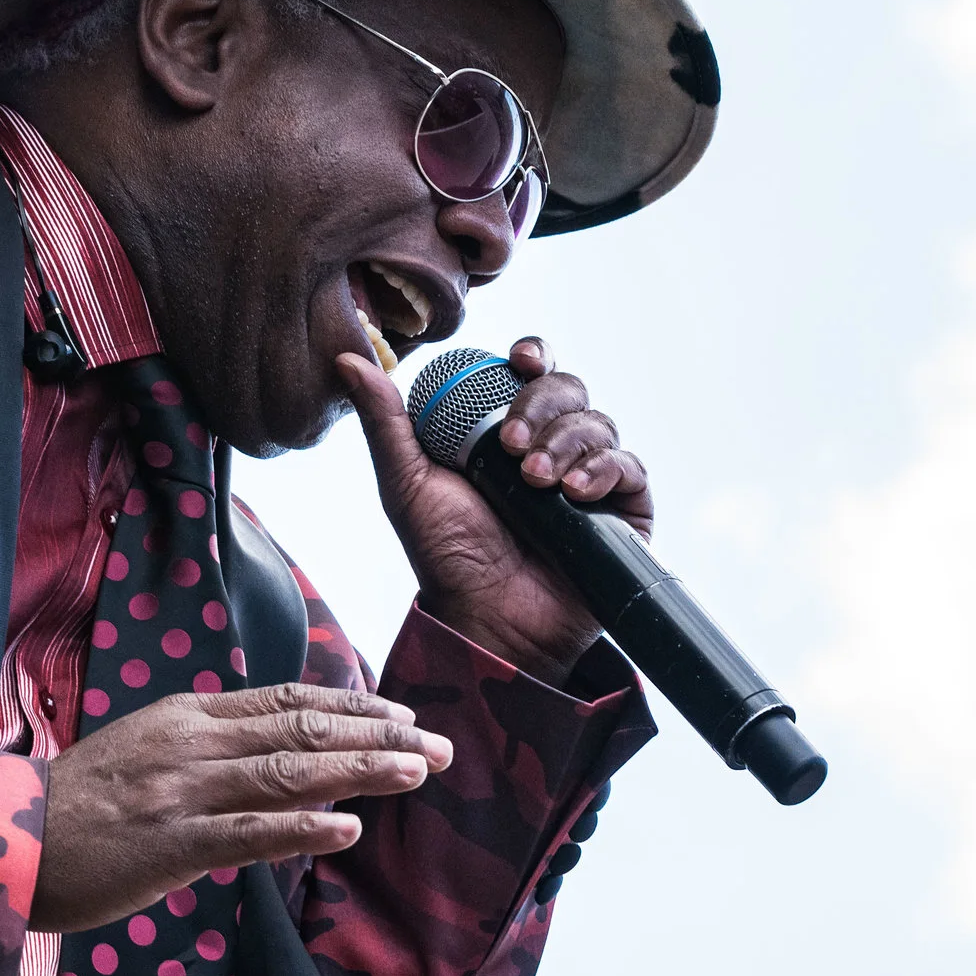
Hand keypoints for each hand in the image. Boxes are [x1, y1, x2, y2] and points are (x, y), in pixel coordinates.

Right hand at [30, 684, 451, 932]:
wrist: (5, 838)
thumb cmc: (83, 801)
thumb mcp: (152, 747)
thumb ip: (217, 741)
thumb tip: (292, 745)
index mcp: (191, 715)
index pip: (290, 701)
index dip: (354, 706)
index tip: (405, 713)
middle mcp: (195, 743)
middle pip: (304, 730)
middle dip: (380, 737)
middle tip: (440, 745)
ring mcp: (184, 792)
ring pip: (289, 773)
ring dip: (360, 771)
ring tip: (416, 772)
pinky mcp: (170, 844)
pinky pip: (248, 835)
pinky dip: (302, 829)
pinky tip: (348, 829)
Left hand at [335, 337, 652, 685]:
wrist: (488, 618)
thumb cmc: (446, 556)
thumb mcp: (407, 483)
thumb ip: (385, 421)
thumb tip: (347, 359)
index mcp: (509, 428)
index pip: (534, 371)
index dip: (534, 356)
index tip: (521, 360)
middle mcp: (555, 445)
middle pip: (569, 389)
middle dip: (541, 405)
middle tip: (508, 444)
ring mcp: (593, 476)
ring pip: (598, 424)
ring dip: (564, 443)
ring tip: (532, 480)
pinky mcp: (625, 510)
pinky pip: (629, 467)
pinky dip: (602, 469)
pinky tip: (573, 493)